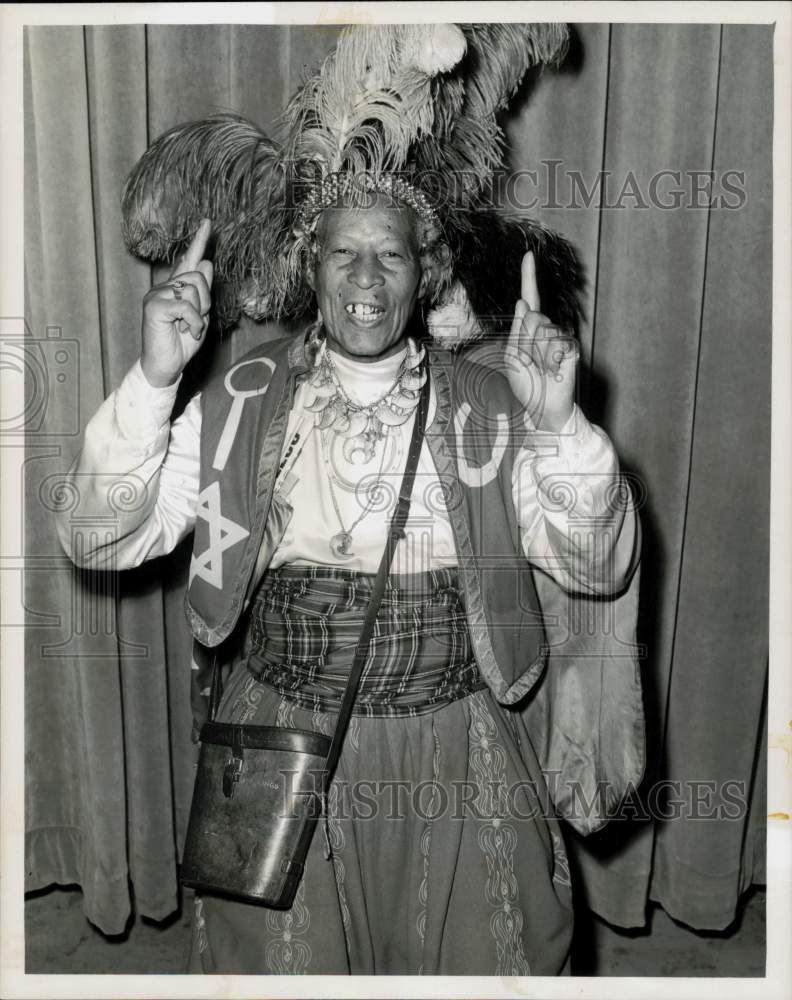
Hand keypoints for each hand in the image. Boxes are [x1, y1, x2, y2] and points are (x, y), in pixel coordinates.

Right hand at [140, 219, 213, 387]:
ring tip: (189, 327)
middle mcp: (164, 287)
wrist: (166, 366)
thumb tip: (206, 263)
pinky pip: (186, 306)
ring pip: (193, 290)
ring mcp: (156, 295)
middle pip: (198, 277)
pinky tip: (186, 332)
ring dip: (199, 314)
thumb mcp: (200, 316)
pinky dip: (193, 322)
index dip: (198, 241)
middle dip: (206, 302)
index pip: (188, 260)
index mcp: (176, 288)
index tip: (207, 222)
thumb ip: (203, 293)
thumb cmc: (181, 343)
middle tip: (196, 322)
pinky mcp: (154, 306)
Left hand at [505, 251, 578, 431]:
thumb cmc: (526, 383)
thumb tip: (523, 302)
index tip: (529, 254)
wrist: (542, 406)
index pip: (530, 298)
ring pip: (543, 331)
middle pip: (532, 317)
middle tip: (529, 361)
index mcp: (529, 328)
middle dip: (525, 341)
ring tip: (542, 368)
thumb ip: (517, 330)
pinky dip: (550, 360)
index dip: (529, 276)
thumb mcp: (512, 355)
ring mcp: (560, 336)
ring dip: (537, 354)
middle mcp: (546, 328)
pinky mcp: (571, 347)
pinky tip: (553, 371)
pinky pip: (556, 343)